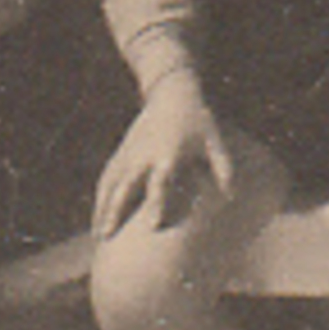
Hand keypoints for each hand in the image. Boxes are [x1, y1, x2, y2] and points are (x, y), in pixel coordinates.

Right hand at [94, 75, 234, 236]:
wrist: (173, 92)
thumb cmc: (198, 121)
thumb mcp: (214, 141)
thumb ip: (222, 168)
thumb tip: (232, 195)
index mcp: (168, 155)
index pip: (160, 184)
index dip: (156, 205)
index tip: (153, 227)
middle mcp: (144, 156)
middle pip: (125, 187)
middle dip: (115, 211)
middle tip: (105, 237)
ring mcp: (129, 153)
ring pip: (110, 184)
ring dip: (101, 209)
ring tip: (97, 236)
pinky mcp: (121, 151)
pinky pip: (106, 177)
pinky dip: (100, 197)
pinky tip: (97, 216)